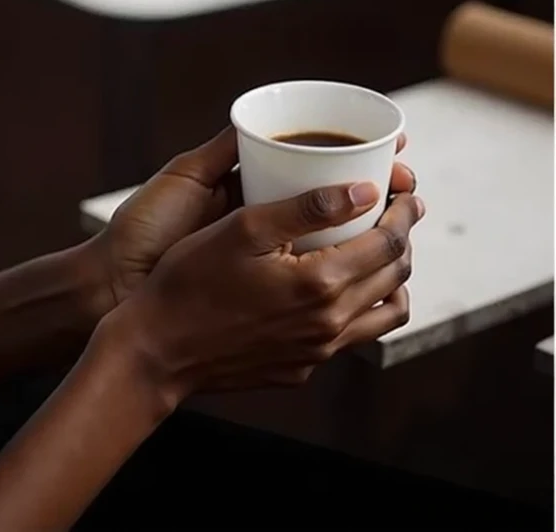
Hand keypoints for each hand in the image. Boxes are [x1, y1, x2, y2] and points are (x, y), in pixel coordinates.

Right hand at [98, 182, 424, 401]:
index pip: (389, 243)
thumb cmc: (188, 282)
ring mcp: (317, 352)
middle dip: (403, 239)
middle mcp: (328, 323)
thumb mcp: (242, 228)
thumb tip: (363, 191)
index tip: (405, 192)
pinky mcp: (300, 368)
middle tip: (396, 213)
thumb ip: (306, 208)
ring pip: (384, 315)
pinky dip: (358, 309)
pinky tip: (332, 290)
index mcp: (320, 283)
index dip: (404, 212)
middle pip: (395, 276)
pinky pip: (349, 338)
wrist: (155, 350)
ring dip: (390, 279)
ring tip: (374, 253)